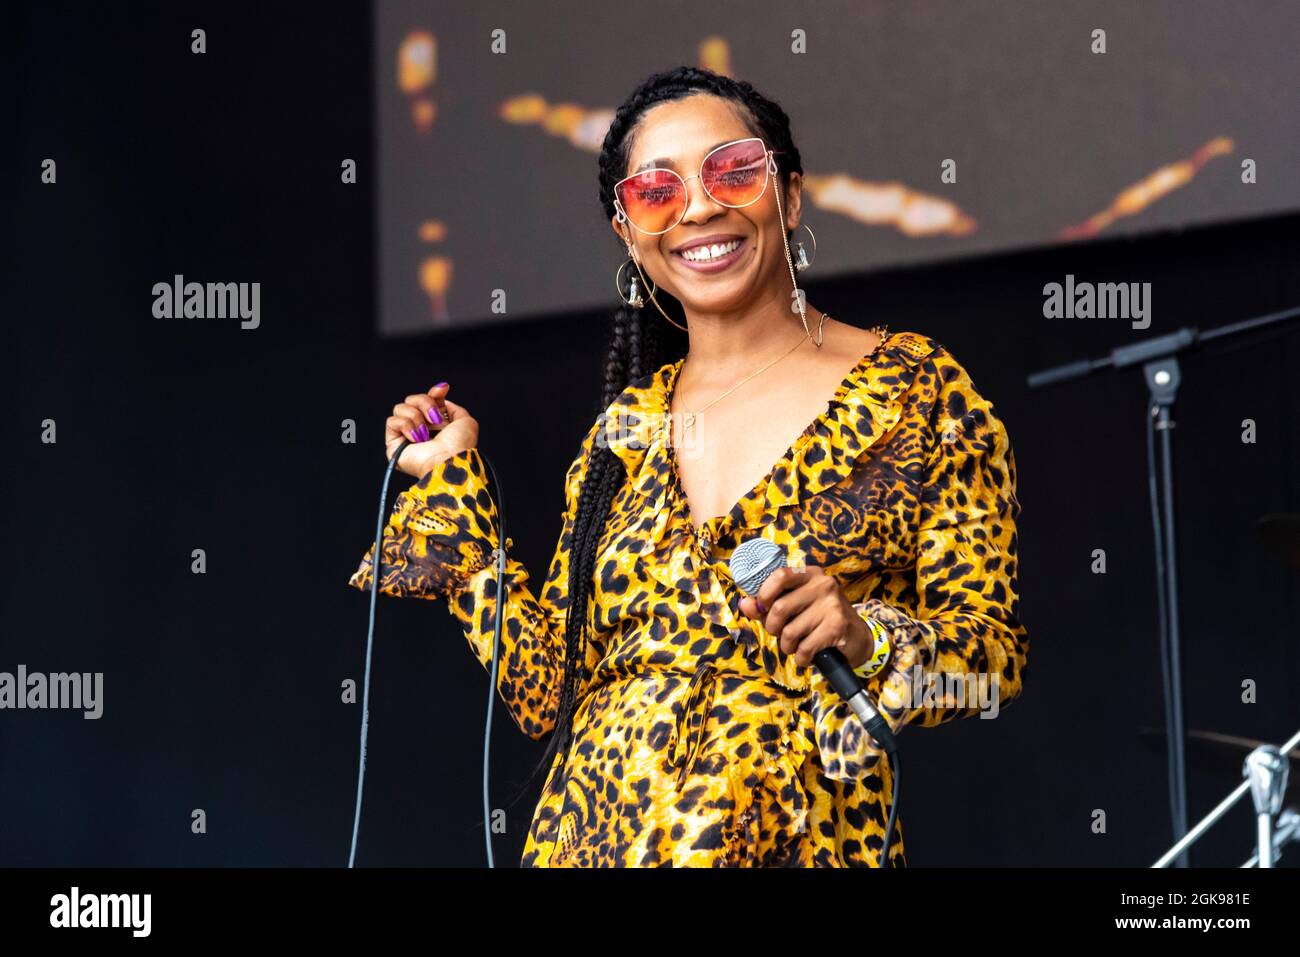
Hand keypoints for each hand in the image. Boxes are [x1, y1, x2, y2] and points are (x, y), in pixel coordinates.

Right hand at [384, 382, 479, 478]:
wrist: (449, 460)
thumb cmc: (459, 446)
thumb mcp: (465, 421)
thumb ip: (454, 408)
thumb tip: (441, 398)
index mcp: (436, 426)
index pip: (427, 401)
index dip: (432, 394)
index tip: (442, 390)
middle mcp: (420, 430)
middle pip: (412, 400)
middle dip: (425, 403)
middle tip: (435, 418)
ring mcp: (406, 437)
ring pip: (400, 408)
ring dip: (416, 416)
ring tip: (425, 433)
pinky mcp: (393, 444)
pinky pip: (392, 421)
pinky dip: (405, 425)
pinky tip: (416, 438)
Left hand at [737, 565, 873, 669]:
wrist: (857, 638)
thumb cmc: (820, 620)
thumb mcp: (795, 608)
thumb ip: (768, 605)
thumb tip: (744, 603)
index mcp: (810, 574)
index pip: (779, 575)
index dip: (764, 594)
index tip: (763, 609)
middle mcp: (823, 584)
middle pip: (779, 608)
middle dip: (773, 628)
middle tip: (781, 634)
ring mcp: (832, 604)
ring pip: (789, 631)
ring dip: (787, 646)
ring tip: (796, 646)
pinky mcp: (837, 626)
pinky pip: (804, 647)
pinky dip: (801, 658)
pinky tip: (807, 656)